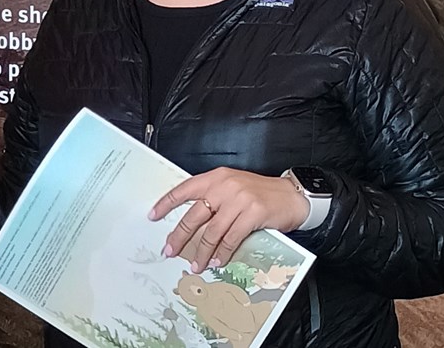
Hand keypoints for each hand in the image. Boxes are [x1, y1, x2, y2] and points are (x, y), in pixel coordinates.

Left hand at [148, 168, 307, 271]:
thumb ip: (213, 199)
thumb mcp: (233, 187)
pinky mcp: (252, 213)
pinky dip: (222, 253)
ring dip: (201, 252)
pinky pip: (231, 238)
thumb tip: (191, 222)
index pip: (185, 189)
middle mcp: (225, 186)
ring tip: (195, 265)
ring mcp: (239, 199)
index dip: (167, 203)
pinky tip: (216, 261)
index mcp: (216, 177)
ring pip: (211, 231)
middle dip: (179, 235)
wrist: (290, 195)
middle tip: (169, 250)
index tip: (153, 215)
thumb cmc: (260, 193)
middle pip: (194, 214)